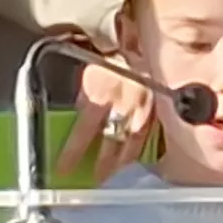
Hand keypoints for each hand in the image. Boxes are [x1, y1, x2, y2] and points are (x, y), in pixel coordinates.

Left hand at [60, 58, 155, 177]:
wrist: (144, 44)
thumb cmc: (114, 55)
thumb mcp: (91, 73)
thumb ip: (84, 98)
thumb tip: (77, 118)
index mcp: (102, 93)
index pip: (83, 132)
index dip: (72, 154)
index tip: (63, 169)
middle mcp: (124, 105)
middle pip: (110, 145)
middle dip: (101, 166)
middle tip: (93, 179)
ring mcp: (145, 110)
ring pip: (132, 146)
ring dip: (119, 163)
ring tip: (111, 173)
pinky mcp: (159, 111)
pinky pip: (148, 137)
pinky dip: (138, 150)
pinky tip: (132, 158)